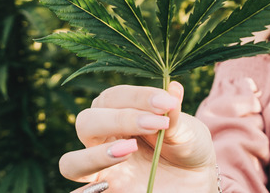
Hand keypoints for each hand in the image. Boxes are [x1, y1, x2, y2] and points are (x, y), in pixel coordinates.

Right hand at [59, 83, 217, 192]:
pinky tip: (109, 186)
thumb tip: (174, 87)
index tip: (167, 102)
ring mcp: (103, 170)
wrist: (197, 181)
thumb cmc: (188, 148)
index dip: (138, 96)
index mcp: (121, 114)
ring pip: (71, 163)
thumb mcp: (188, 130)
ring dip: (96, 155)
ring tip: (130, 149)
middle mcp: (105, 140)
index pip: (112, 97)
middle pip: (86, 122)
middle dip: (119, 119)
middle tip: (156, 124)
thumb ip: (176, 115)